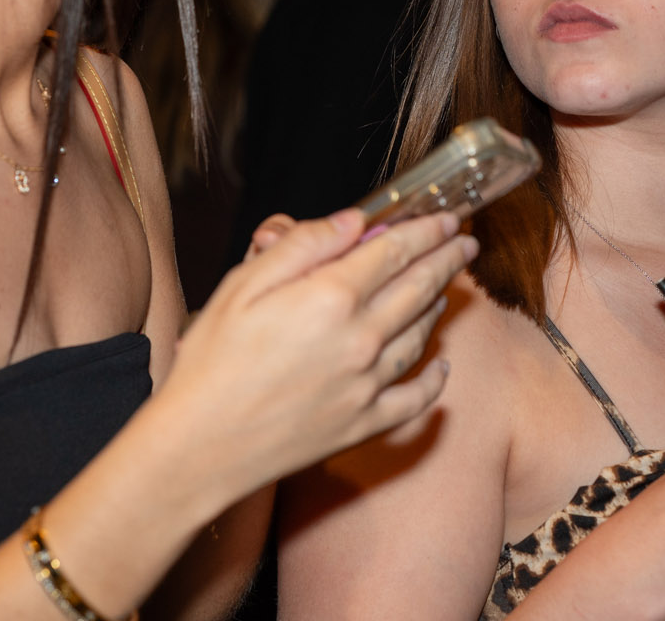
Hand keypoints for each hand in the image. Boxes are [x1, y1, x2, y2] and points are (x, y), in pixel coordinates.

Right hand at [158, 208, 477, 496]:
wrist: (201, 445)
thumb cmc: (212, 362)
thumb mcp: (243, 285)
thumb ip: (304, 246)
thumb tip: (353, 222)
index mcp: (330, 298)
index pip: (394, 252)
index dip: (425, 230)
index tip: (445, 218)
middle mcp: (360, 340)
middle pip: (418, 288)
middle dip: (446, 260)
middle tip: (463, 242)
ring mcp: (367, 386)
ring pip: (420, 337)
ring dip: (437, 307)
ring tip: (445, 288)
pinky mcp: (365, 424)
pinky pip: (416, 399)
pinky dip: (435, 380)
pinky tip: (441, 367)